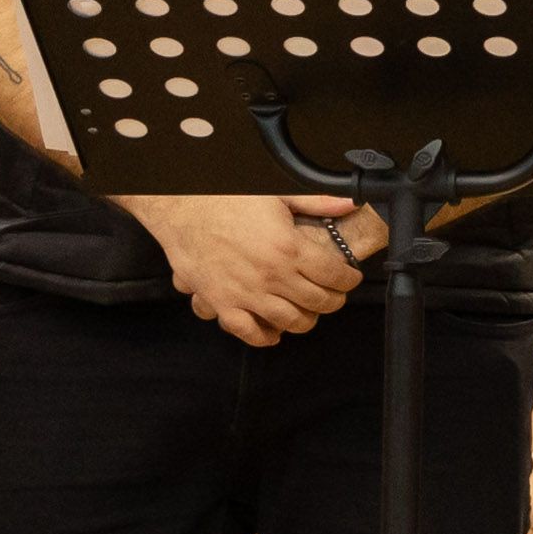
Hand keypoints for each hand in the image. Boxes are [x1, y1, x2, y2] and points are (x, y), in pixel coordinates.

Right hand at [121, 194, 368, 347]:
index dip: (349, 280)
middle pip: (319, 302)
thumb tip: (348, 204)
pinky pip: (248, 332)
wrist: (183, 210)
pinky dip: (265, 337)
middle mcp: (271, 276)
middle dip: (334, 301)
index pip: (335, 276)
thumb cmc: (227, 200)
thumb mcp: (277, 196)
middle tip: (334, 295)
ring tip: (309, 310)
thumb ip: (316, 203)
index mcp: (289, 248)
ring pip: (291, 321)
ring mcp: (247, 293)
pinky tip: (274, 331)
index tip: (350, 278)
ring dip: (307, 319)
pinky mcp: (223, 303)